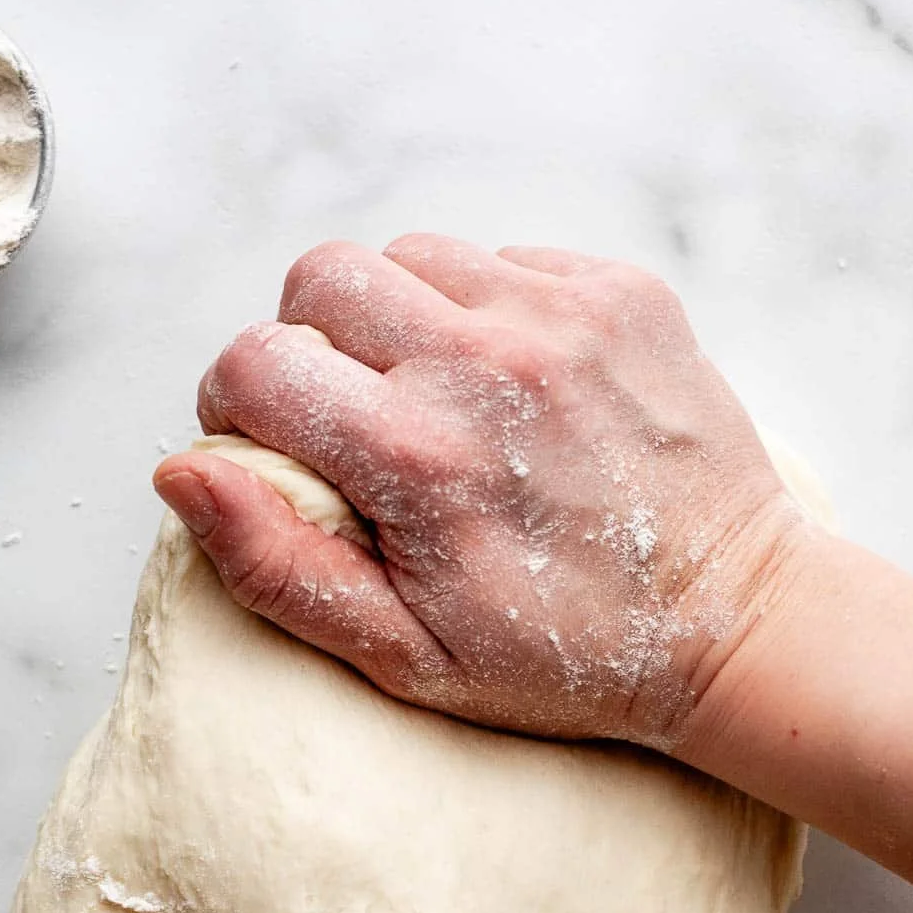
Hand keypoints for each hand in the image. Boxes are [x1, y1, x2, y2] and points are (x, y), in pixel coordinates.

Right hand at [153, 234, 810, 749]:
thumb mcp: (406, 657)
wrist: (729, 623)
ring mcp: (560, 313)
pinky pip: (503, 257)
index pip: (253, 364)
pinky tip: (515, 388)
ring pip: (408, 255)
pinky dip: (484, 310)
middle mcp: (482, 361)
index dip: (238, 408)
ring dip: (395, 319)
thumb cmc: (566, 658)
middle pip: (317, 279)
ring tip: (436, 401)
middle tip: (351, 419)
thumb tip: (183, 473)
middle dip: (308, 345)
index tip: (272, 449)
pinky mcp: (619, 292)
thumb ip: (279, 567)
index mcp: (415, 458)